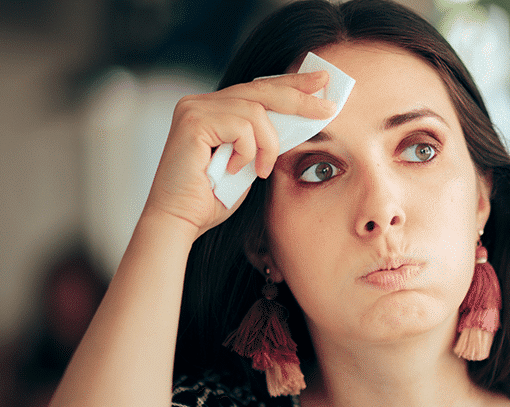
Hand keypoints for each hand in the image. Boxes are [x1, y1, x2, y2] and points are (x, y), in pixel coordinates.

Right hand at [143, 70, 336, 237]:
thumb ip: (264, 137)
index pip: (258, 89)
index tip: (321, 82)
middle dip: (300, 98)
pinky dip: (248, 151)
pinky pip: (242, 126)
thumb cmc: (212, 197)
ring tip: (261, 170)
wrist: (180, 221)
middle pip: (262, 90)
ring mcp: (194, 108)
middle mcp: (200, 102)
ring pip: (256, 112)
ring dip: (268, 145)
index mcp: (213, 108)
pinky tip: (235, 169)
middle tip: (328, 108)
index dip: (292, 83)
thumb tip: (300, 118)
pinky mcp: (193, 121)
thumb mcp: (250, 160)